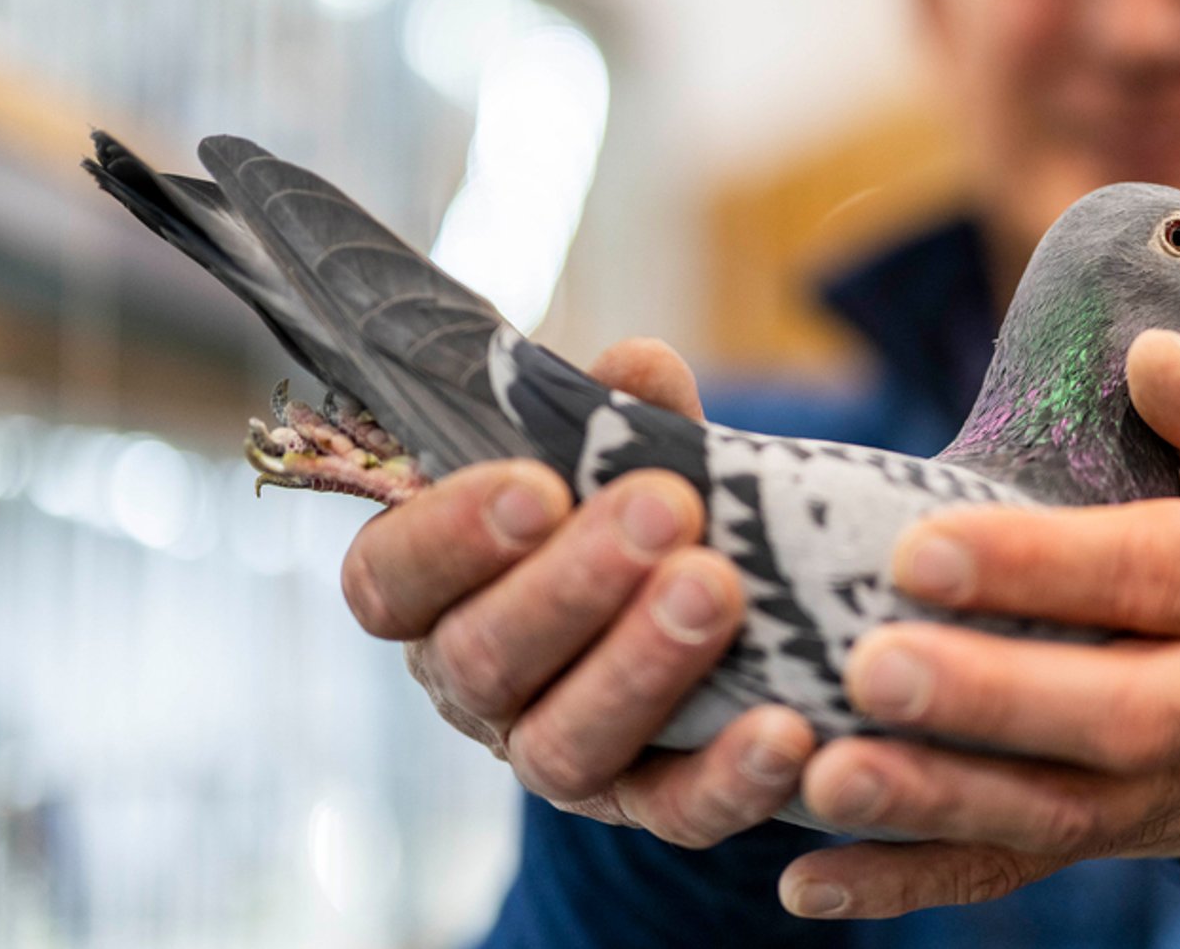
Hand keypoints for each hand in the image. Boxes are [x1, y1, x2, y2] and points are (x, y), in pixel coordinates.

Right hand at [340, 339, 816, 847]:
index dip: (451, 537)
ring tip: (719, 590)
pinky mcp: (643, 808)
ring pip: (565, 744)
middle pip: (485, 657)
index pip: (390, 578)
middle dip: (575, 583)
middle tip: (668, 510)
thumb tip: (639, 365)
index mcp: (435, 590)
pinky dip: (730, 777)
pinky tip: (789, 729)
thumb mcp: (626, 455)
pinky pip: (676, 814)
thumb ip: (624, 415)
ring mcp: (550, 758)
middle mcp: (473, 687)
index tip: (536, 487)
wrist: (710, 603)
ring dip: (642, 666)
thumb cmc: (634, 510)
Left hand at [779, 329, 1179, 919]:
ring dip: (935, 802)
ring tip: (826, 775)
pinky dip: (905, 884)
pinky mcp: (1097, 841)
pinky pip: (1004, 873)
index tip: (922, 550)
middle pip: (1114, 716)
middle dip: (990, 699)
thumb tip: (1151, 354)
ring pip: (1052, 813)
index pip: (1152, 576)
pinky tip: (808, 882)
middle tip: (871, 670)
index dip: (1041, 567)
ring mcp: (1158, 791)